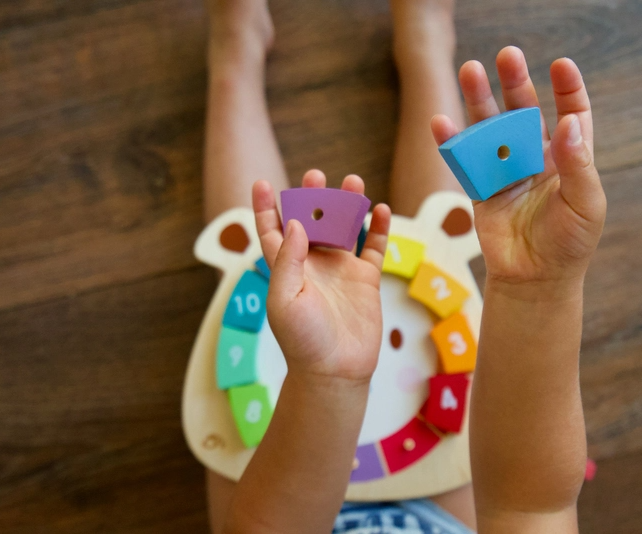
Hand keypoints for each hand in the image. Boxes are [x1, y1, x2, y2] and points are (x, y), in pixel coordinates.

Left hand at [252, 170, 390, 381]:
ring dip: (348, 204)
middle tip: (315, 175)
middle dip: (312, 197)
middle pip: (311, 221)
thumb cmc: (302, 339)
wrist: (335, 370)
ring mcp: (340, 270)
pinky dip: (377, 228)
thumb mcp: (284, 298)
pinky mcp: (365, 280)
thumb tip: (294, 222)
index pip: (272, 231)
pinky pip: (373, 247)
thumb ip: (288, 259)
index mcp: (286, 268)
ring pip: (344, 228)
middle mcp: (312, 264)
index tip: (261, 183)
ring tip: (353, 180)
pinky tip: (380, 208)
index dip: (265, 208)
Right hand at [432, 47, 605, 296]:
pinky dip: (452, 142)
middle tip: (507, 55)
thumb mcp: (586, 203)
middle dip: (516, 82)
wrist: (535, 279)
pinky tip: (441, 122)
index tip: (561, 66)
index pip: (571, 113)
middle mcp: (536, 158)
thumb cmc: (570, 243)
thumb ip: (578, 163)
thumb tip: (568, 124)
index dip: (567, 89)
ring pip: (491, 128)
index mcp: (569, 158)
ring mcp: (506, 171)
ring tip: (469, 70)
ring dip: (479, 100)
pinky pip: (466, 161)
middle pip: (525, 111)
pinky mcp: (482, 189)